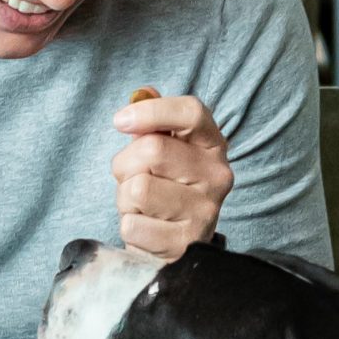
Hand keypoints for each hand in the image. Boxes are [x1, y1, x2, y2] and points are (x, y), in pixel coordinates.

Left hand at [112, 92, 233, 260]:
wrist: (179, 245)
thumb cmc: (165, 187)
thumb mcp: (164, 151)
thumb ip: (153, 122)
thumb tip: (143, 93)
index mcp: (213, 144)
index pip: (191, 112)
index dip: (152, 111)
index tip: (120, 121)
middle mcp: (217, 175)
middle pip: (152, 149)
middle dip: (126, 164)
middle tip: (133, 177)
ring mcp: (205, 211)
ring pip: (137, 189)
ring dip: (125, 198)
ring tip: (141, 206)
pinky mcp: (185, 243)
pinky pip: (132, 225)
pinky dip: (129, 226)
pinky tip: (147, 228)